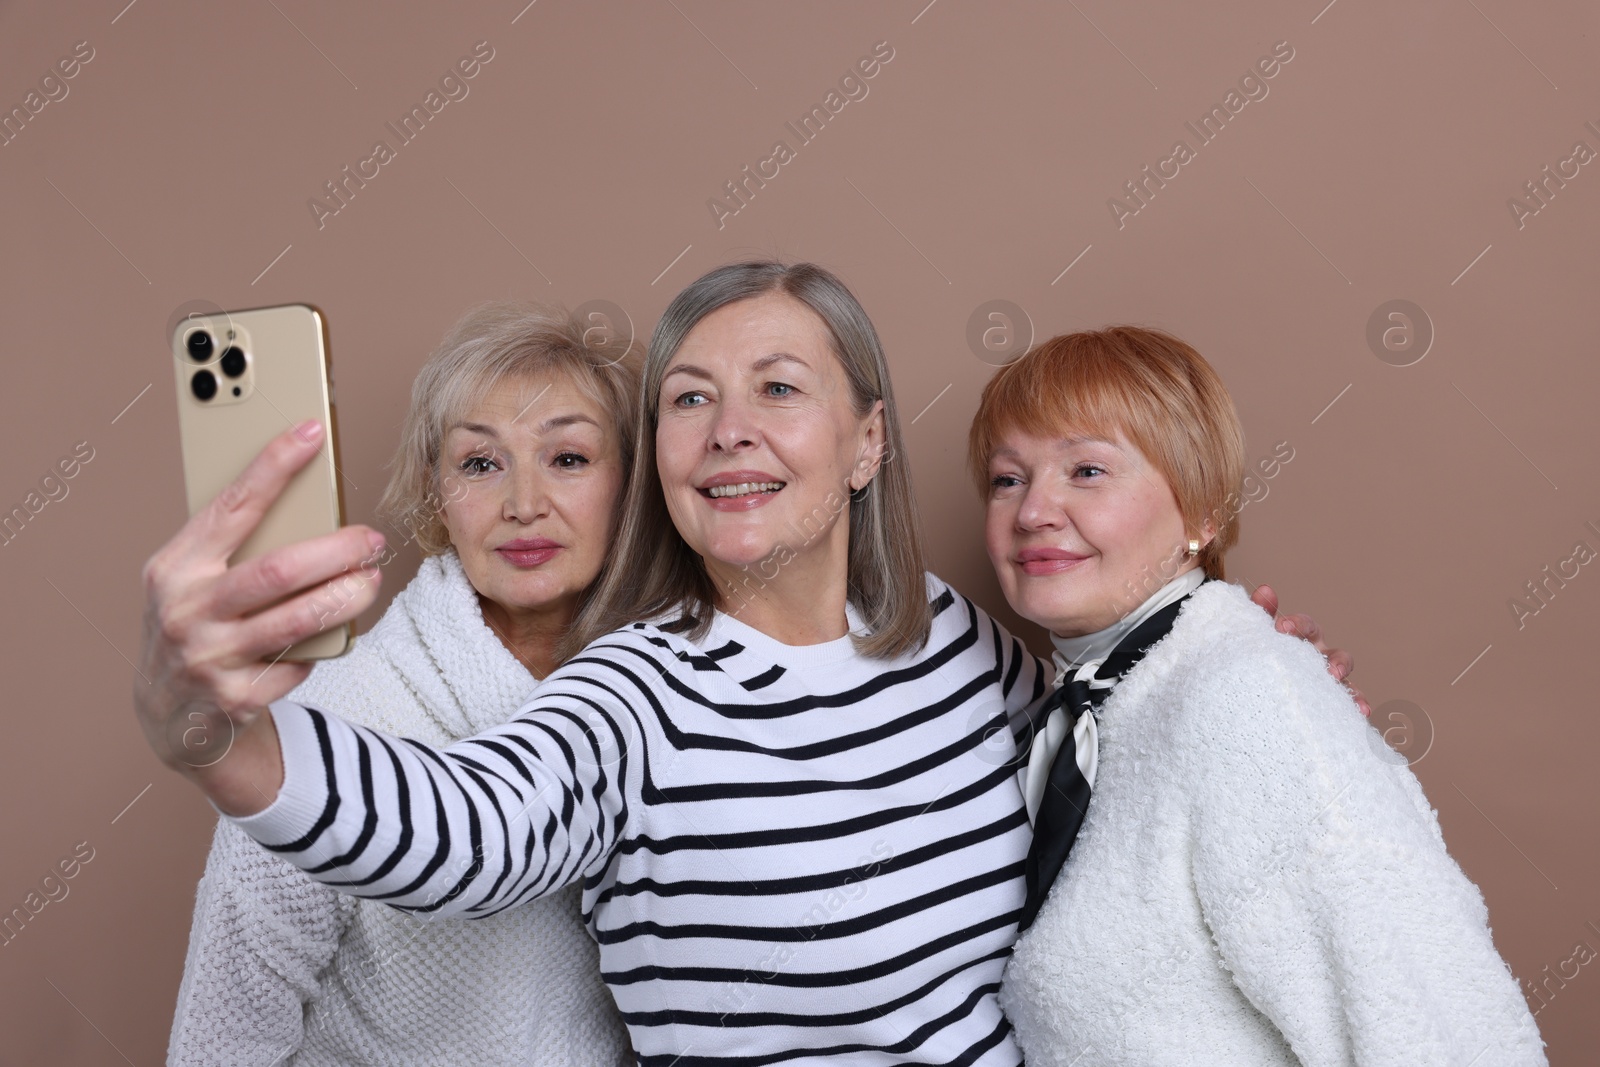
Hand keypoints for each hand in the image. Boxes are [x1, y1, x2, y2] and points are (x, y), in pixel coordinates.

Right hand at [134, 421, 384, 813]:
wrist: (167, 713)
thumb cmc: (193, 624)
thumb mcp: (192, 579)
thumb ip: (231, 546)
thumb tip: (304, 499)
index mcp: (174, 567)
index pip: (232, 505)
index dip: (274, 464)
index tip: (311, 430)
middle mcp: (186, 611)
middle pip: (280, 569)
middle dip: (338, 550)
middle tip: (371, 540)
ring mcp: (209, 658)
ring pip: (300, 619)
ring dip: (348, 597)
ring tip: (370, 580)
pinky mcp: (236, 698)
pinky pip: (300, 664)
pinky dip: (322, 646)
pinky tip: (329, 634)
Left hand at [1249, 583, 1370, 716]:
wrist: (1252, 682)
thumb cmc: (1257, 652)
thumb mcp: (1254, 634)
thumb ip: (1259, 613)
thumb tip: (1265, 590)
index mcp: (1301, 638)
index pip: (1305, 626)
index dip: (1296, 625)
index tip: (1282, 627)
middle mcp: (1320, 657)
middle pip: (1336, 654)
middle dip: (1336, 661)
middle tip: (1329, 671)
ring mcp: (1328, 679)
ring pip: (1348, 683)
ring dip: (1352, 689)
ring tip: (1352, 699)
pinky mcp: (1331, 701)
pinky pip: (1349, 703)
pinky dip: (1357, 704)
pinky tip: (1361, 712)